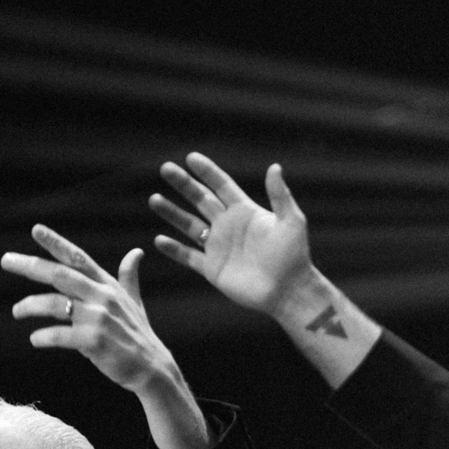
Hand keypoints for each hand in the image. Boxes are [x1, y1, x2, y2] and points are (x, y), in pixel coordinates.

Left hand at [1, 225, 178, 393]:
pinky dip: (43, 337)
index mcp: (108, 286)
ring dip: (30, 306)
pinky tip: (34, 339)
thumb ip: (129, 277)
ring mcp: (99, 319)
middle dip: (30, 265)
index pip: (78, 258)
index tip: (36, 229)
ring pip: (55, 305)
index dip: (56, 242)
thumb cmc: (139, 335)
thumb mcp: (135, 302)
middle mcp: (103, 297)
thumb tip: (136, 253)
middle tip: (5, 260)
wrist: (153, 368)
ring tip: (16, 311)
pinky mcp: (95, 341)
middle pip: (60, 274)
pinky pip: (60, 335)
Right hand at [151, 154, 315, 315]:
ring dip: (172, 213)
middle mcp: (228, 226)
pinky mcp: (212, 269)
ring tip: (154, 199)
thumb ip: (280, 195)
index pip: (221, 186)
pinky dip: (174, 249)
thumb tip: (274, 166)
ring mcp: (219, 247)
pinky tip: (159, 240)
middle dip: (183, 185)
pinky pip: (188, 256)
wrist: (288, 290)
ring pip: (189, 225)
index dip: (207, 172)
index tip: (190, 158)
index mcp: (245, 211)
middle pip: (201, 200)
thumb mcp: (291, 221)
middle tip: (166, 169)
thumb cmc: (294, 255)